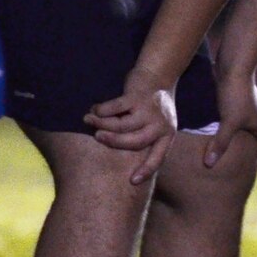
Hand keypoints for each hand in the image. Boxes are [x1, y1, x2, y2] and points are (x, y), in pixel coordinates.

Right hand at [86, 67, 177, 184]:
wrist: (159, 75)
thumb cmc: (153, 105)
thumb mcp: (157, 124)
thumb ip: (145, 138)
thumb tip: (123, 160)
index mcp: (167, 135)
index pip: (158, 158)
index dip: (146, 170)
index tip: (133, 182)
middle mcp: (160, 125)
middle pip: (134, 142)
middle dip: (112, 142)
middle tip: (97, 137)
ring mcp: (149, 111)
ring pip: (121, 126)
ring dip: (101, 124)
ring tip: (89, 121)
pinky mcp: (137, 97)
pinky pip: (113, 108)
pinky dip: (101, 109)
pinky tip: (95, 109)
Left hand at [208, 71, 256, 168]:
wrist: (234, 67)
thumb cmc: (235, 95)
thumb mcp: (228, 122)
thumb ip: (220, 143)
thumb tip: (209, 165)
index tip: (248, 171)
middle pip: (255, 138)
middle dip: (246, 151)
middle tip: (235, 163)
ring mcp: (248, 107)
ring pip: (244, 128)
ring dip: (236, 137)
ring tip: (223, 148)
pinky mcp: (237, 99)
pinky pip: (234, 118)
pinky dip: (228, 126)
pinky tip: (214, 129)